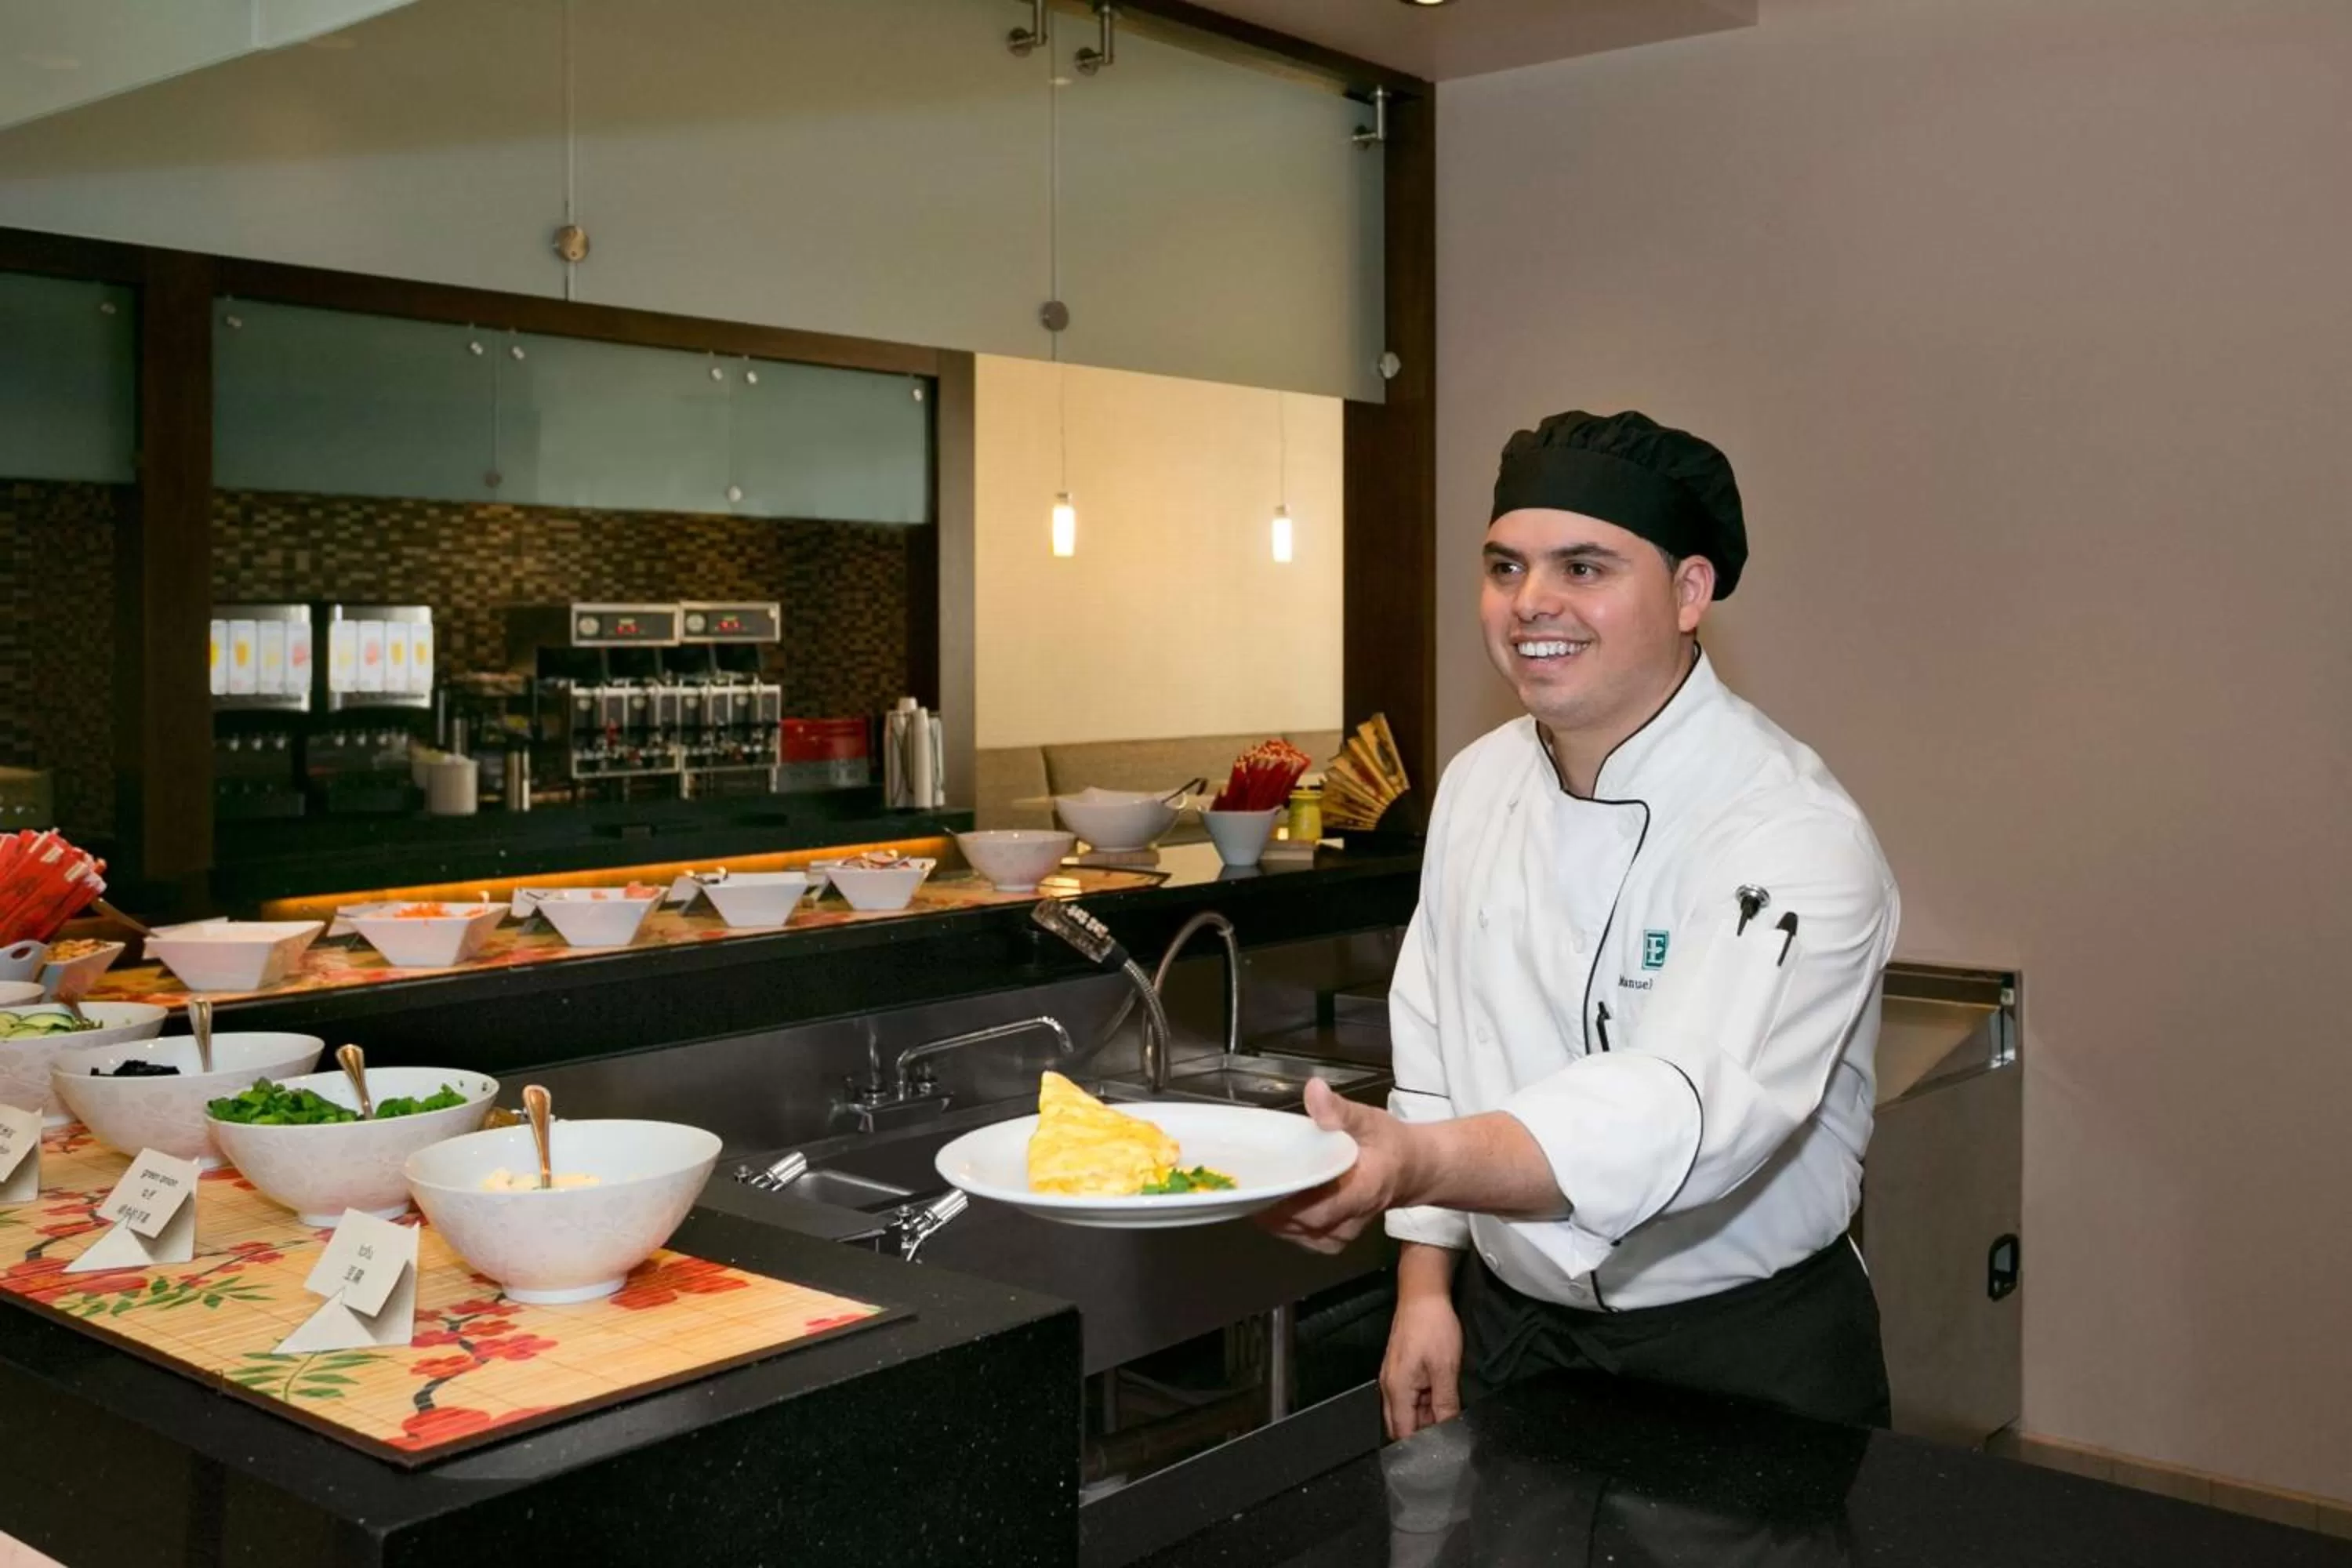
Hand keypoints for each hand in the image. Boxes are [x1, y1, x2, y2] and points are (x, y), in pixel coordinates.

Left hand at [1255, 1078, 1420, 1253]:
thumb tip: (1314, 1090)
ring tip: (1253, 1184)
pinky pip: (1296, 1235)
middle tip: (1246, 1176)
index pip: (1316, 1209)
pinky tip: (1268, 1197)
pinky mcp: (1328, 1240)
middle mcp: (1347, 1223)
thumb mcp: (1370, 1120)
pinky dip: (1279, 1219)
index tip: (1259, 1179)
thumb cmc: (1390, 1145)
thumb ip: (1341, 1111)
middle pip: (1298, 1223)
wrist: (1411, 1172)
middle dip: (1269, 1201)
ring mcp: (1337, 1237)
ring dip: (1270, 1212)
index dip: (1284, 1199)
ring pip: (1292, 1232)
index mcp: (1360, 1194)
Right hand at [1380, 1293, 1463, 1439]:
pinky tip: (1443, 1398)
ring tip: (1449, 1416)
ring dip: (1426, 1416)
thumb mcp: (1445, 1368)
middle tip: (1449, 1436)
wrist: (1423, 1294)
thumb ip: (1445, 1403)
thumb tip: (1448, 1430)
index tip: (1442, 1453)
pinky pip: (1411, 1396)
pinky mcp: (1401, 1370)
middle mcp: (1389, 1387)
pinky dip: (1425, 1402)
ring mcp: (1394, 1377)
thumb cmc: (1433, 1326)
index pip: (1403, 1433)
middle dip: (1423, 1434)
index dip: (1420, 1447)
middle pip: (1402, 1424)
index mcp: (1397, 1390)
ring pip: (1408, 1410)